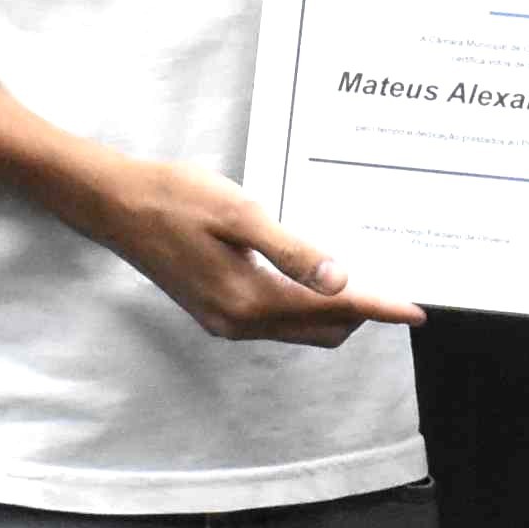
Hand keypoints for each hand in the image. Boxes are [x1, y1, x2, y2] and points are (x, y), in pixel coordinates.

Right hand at [78, 156, 417, 344]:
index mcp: (248, 300)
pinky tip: (313, 274)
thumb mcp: (239, 214)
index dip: (377, 308)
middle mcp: (238, 322)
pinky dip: (304, 304)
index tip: (415, 311)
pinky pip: (275, 319)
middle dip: (361, 312)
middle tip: (392, 283)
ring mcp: (225, 321)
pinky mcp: (216, 311)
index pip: (331, 310)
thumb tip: (341, 281)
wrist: (113, 205)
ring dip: (332, 308)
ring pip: (299, 328)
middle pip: (321, 330)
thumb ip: (292, 251)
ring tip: (360, 276)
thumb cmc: (173, 198)